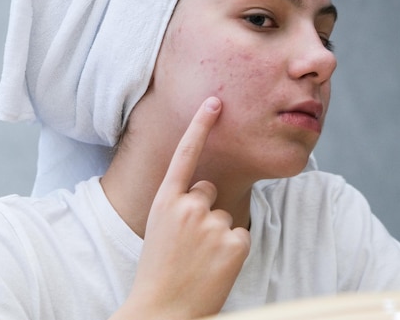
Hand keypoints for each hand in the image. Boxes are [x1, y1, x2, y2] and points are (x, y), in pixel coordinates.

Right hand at [114, 97, 250, 319]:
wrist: (163, 310)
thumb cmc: (159, 270)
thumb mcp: (158, 229)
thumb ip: (177, 204)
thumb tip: (204, 191)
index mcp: (164, 201)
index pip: (185, 154)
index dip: (200, 125)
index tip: (215, 101)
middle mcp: (187, 206)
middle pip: (210, 191)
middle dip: (204, 211)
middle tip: (189, 244)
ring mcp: (212, 223)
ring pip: (226, 215)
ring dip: (218, 234)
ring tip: (200, 260)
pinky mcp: (234, 242)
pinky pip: (241, 234)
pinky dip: (232, 250)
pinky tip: (215, 267)